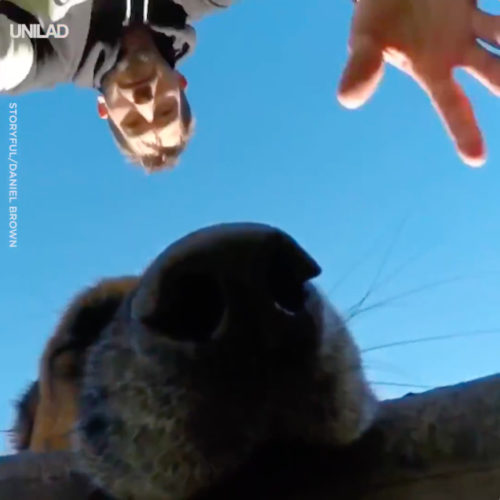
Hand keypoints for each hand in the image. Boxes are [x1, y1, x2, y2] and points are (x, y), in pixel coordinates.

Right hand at [337, 0, 499, 166]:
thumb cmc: (376, 14)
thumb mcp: (366, 39)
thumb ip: (362, 66)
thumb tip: (347, 100)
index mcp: (430, 68)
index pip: (451, 105)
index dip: (464, 131)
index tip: (476, 160)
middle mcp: (456, 49)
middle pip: (494, 72)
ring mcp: (469, 20)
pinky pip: (497, 2)